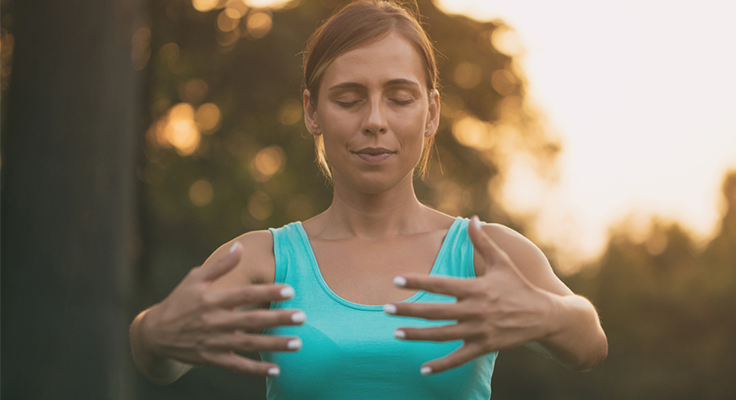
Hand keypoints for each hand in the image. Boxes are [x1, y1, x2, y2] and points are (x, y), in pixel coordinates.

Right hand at [139, 242, 304, 376]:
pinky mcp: (212, 359)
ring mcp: (213, 342)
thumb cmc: (179, 301)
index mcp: (211, 300)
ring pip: (248, 344)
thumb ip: (220, 265)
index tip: (290, 289)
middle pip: (251, 320)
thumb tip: (240, 247)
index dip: (267, 291)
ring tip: (298, 343)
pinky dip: (255, 370)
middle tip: (302, 317)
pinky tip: (276, 369)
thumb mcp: (195, 279)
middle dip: (277, 319)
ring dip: (273, 345)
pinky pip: (237, 366)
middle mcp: (213, 322)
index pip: (244, 295)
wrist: (154, 334)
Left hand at [384, 216, 556, 374]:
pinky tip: (423, 369)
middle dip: (409, 311)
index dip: (418, 281)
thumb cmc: (519, 286)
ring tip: (395, 334)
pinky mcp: (484, 347)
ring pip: (442, 335)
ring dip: (418, 335)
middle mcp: (475, 310)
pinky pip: (459, 358)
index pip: (441, 284)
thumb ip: (483, 242)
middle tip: (385, 309)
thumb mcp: (503, 262)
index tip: (396, 280)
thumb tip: (471, 218)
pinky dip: (441, 365)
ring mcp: (479, 331)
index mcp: (476, 288)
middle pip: (436, 311)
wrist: (544, 316)